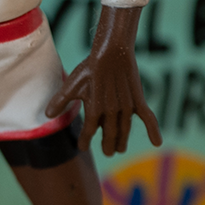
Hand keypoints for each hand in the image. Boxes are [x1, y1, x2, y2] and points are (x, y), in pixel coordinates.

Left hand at [47, 9, 162, 157]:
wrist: (111, 52)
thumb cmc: (89, 68)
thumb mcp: (71, 84)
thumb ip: (60, 101)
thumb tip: (47, 115)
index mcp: (94, 109)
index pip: (88, 132)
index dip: (84, 141)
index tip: (81, 148)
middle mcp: (111, 112)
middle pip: (109, 134)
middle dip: (107, 144)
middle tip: (107, 152)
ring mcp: (126, 107)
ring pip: (124, 130)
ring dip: (122, 141)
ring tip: (120, 149)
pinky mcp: (138, 100)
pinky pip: (148, 118)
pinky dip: (153, 130)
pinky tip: (157, 143)